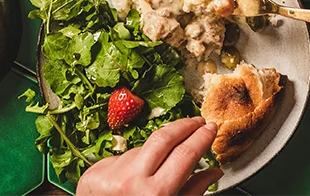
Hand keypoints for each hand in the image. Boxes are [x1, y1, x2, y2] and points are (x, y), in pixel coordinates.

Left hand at [76, 117, 221, 195]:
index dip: (202, 137)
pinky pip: (123, 158)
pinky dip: (133, 165)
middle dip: (184, 125)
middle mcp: (132, 181)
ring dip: (155, 154)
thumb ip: (194, 192)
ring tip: (157, 170)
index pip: (185, 154)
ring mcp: (111, 174)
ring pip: (143, 149)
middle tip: (197, 121)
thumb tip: (214, 172)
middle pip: (164, 138)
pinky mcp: (94, 172)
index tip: (210, 128)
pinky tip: (132, 180)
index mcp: (156, 194)